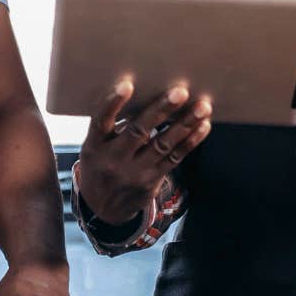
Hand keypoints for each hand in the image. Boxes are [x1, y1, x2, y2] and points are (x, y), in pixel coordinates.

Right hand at [74, 80, 212, 225]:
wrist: (102, 209)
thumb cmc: (99, 165)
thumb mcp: (93, 148)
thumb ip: (109, 126)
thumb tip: (141, 95)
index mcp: (94, 145)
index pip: (101, 121)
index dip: (113, 103)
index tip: (127, 85)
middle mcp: (113, 158)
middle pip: (138, 132)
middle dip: (161, 111)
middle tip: (180, 92)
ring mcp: (134, 172)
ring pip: (163, 145)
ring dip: (185, 125)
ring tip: (202, 108)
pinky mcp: (152, 180)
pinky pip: (175, 159)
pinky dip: (190, 142)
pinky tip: (203, 126)